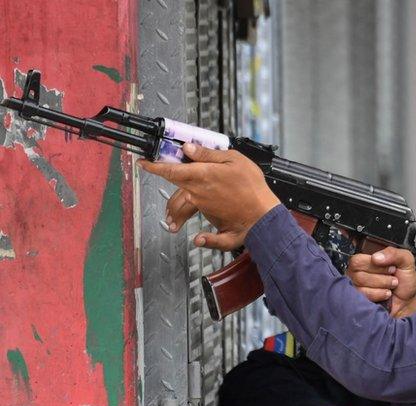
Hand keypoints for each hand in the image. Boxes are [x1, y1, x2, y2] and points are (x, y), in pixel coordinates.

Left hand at [138, 143, 280, 250]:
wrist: (264, 216)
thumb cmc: (253, 188)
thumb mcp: (234, 160)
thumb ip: (209, 154)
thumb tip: (188, 149)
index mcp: (201, 176)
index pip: (170, 170)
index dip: (154, 166)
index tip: (143, 164)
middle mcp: (198, 194)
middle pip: (174, 191)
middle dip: (166, 187)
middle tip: (164, 190)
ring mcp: (204, 209)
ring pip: (182, 208)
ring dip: (175, 213)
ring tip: (173, 217)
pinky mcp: (214, 222)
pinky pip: (202, 233)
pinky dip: (200, 238)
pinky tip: (197, 239)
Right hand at [348, 246, 415, 317]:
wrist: (407, 302)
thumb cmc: (404, 281)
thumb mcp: (406, 261)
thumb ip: (393, 253)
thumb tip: (375, 257)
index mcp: (368, 258)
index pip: (358, 257)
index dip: (375, 263)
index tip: (391, 268)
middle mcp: (359, 270)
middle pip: (356, 268)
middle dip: (380, 273)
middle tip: (392, 276)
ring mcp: (357, 284)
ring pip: (359, 281)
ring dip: (382, 283)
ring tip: (391, 285)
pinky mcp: (359, 298)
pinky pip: (362, 293)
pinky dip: (379, 294)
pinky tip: (386, 294)